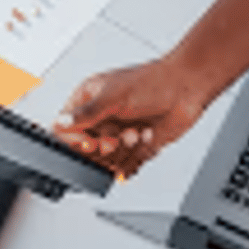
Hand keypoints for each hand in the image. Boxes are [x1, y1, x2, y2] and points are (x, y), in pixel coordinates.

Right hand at [52, 58, 211, 177]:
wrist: (187, 89)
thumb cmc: (153, 82)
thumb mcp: (115, 95)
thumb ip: (87, 112)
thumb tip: (60, 122)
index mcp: (88, 100)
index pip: (65, 130)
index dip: (75, 141)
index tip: (91, 141)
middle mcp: (101, 119)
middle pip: (86, 151)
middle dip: (105, 147)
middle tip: (118, 136)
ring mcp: (117, 134)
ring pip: (106, 162)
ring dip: (124, 151)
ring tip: (138, 133)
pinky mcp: (134, 148)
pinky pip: (126, 167)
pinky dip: (137, 157)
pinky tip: (147, 138)